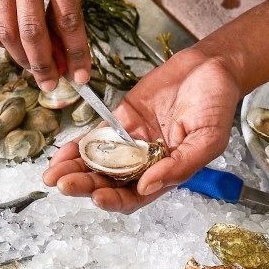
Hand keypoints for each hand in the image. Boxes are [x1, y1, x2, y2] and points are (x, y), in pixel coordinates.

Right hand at [0, 0, 92, 90]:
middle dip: (43, 65)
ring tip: (36, 68)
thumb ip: (72, 10)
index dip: (75, 53)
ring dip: (21, 58)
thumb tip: (64, 56)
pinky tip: (11, 45)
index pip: (67, 18)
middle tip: (52, 83)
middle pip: (30, 30)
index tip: (80, 77)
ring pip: (4, 30)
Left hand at [43, 47, 240, 212]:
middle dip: (85, 186)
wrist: (209, 67)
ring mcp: (129, 142)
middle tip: (64, 184)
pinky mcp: (119, 120)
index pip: (134, 197)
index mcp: (166, 173)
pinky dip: (75, 148)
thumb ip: (180, 166)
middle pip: (109, 182)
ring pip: (96, 163)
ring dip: (74, 171)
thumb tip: (147, 187)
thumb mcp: (208, 139)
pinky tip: (58, 156)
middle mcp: (144, 163)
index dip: (115, 201)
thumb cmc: (217, 105)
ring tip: (52, 175)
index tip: (99, 197)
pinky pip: (93, 138)